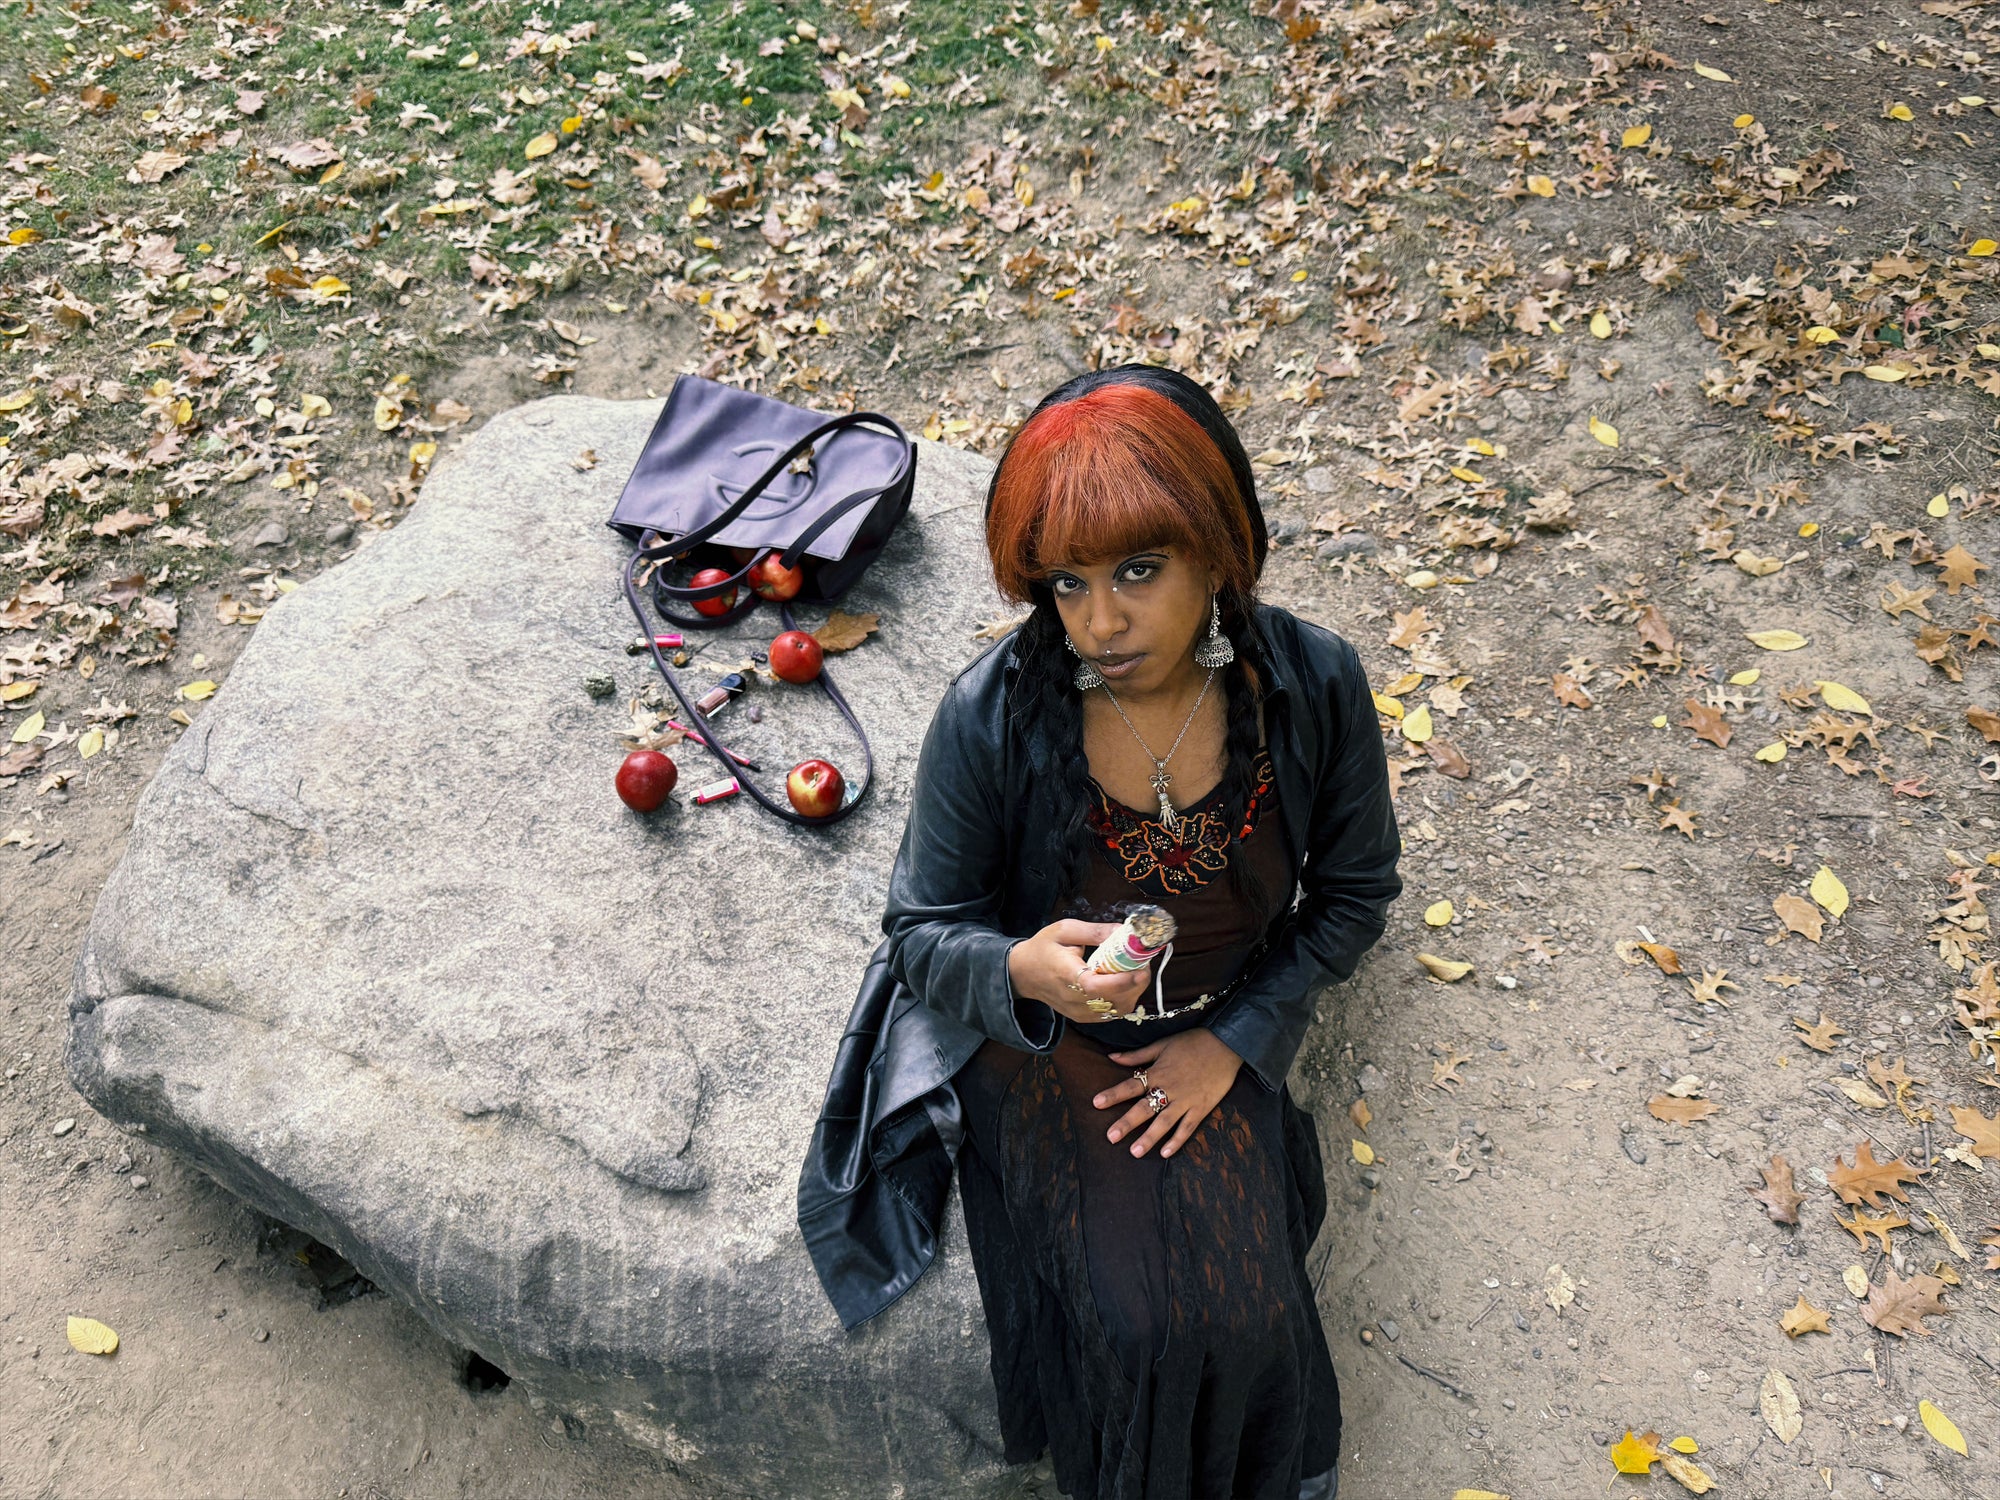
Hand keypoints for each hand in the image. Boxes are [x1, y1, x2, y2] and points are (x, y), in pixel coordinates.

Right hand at [1007, 919, 1151, 1025]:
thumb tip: (1123, 931)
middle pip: (1114, 1000)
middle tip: (1143, 962)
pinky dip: (1125, 998)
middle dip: (1136, 982)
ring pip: (1118, 1009)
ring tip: (1134, 970)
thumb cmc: (1043, 949)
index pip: (1096, 986)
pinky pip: (1113, 1012)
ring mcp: (1080, 1012)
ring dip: (1133, 991)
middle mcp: (1073, 999)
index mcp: (1066, 975)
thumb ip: (1095, 931)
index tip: (1141, 967)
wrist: (1022, 974)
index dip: (1122, 980)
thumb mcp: (1065, 930)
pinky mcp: (1084, 1017)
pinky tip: (1123, 982)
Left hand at [1095, 1031, 1242, 1158]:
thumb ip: (1137, 1056)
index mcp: (1158, 1072)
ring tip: (1135, 1152)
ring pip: (1164, 1122)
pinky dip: (1177, 1141)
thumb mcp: (1162, 1045)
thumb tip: (1112, 1057)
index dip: (1113, 1094)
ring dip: (1149, 1138)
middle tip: (1111, 1137)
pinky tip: (1165, 1154)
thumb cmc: (1192, 1042)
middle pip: (1144, 1108)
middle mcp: (1169, 1089)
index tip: (1096, 1103)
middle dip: (1127, 1123)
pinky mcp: (1201, 1108)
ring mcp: (1186, 1101)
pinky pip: (1187, 1128)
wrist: (1225, 1044)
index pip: (1130, 1086)